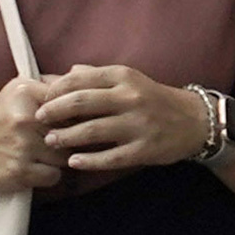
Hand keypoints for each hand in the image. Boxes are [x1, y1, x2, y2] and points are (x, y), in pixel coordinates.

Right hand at [0, 73, 64, 195]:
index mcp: (26, 93)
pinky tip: (36, 167)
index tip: (71, 120)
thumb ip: (48, 84)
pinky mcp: (20, 172)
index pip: (69, 102)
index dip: (75, 114)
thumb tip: (80, 78)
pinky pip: (54, 176)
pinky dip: (48, 174)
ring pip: (65, 156)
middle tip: (57, 140)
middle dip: (68, 138)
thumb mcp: (17, 90)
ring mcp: (23, 147)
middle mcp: (25, 118)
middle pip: (71, 131)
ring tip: (44, 154)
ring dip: (58, 158)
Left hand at [30, 64, 211, 177]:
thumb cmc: (154, 98)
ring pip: (93, 130)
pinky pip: (111, 157)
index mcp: (123, 77)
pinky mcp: (144, 149)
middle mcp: (130, 97)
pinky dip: (89, 160)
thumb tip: (65, 73)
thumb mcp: (130, 79)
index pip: (81, 79)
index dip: (56, 89)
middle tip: (39, 119)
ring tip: (50, 140)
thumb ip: (97, 76)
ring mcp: (138, 124)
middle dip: (55, 111)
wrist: (195, 120)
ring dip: (67, 136)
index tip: (41, 98)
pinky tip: (73, 161)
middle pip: (82, 102)